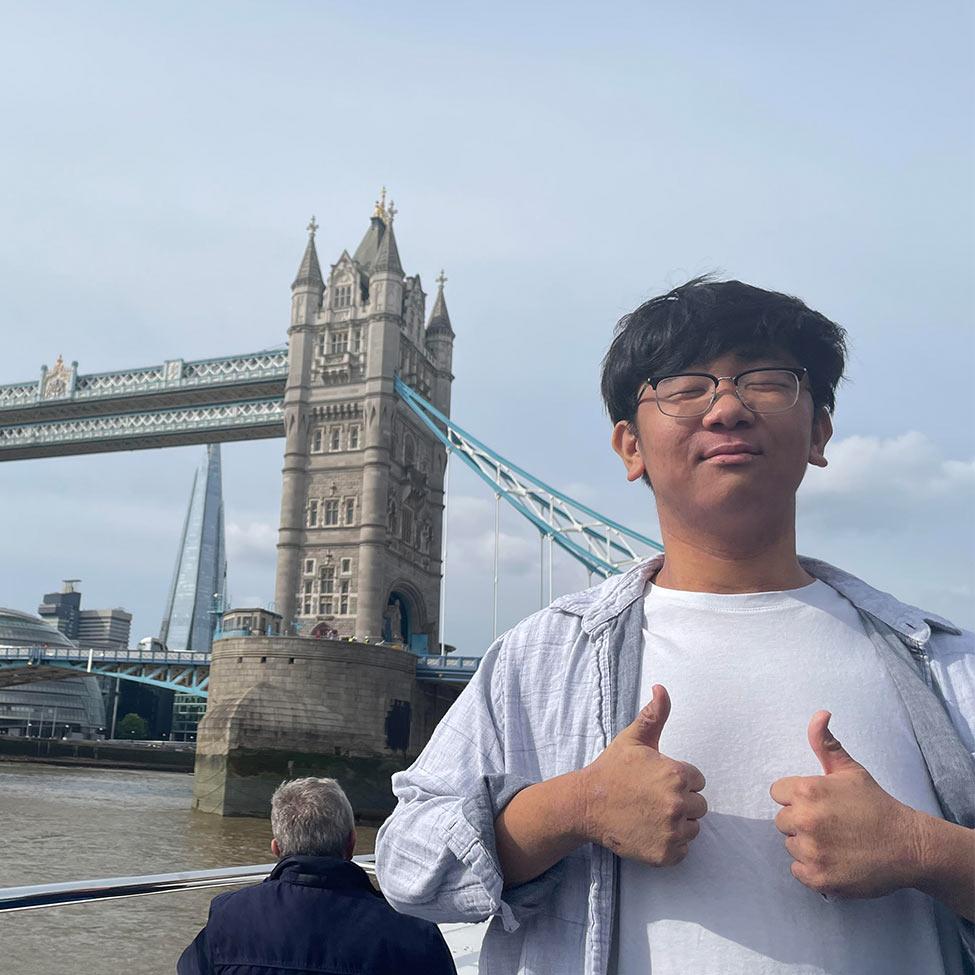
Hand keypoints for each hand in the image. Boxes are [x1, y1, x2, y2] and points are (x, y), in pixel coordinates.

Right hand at [580, 684, 706, 865]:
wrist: (587, 804)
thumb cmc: (612, 770)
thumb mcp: (633, 739)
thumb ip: (654, 715)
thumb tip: (661, 688)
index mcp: (676, 775)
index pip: (697, 781)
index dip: (678, 779)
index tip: (656, 781)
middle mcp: (678, 804)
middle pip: (699, 806)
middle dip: (681, 802)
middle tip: (653, 799)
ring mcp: (672, 831)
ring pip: (693, 828)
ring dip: (678, 824)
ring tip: (651, 814)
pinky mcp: (666, 854)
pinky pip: (683, 850)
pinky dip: (670, 844)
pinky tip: (650, 831)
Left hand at [770, 710, 924, 898]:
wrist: (909, 846)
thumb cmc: (876, 805)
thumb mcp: (850, 770)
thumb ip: (826, 743)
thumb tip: (820, 714)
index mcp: (807, 790)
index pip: (778, 793)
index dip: (797, 798)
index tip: (820, 804)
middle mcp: (805, 819)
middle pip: (782, 820)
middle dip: (802, 822)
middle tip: (832, 825)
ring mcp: (811, 851)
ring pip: (791, 846)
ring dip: (808, 846)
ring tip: (837, 843)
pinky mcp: (818, 878)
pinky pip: (798, 872)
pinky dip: (813, 870)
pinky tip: (836, 861)